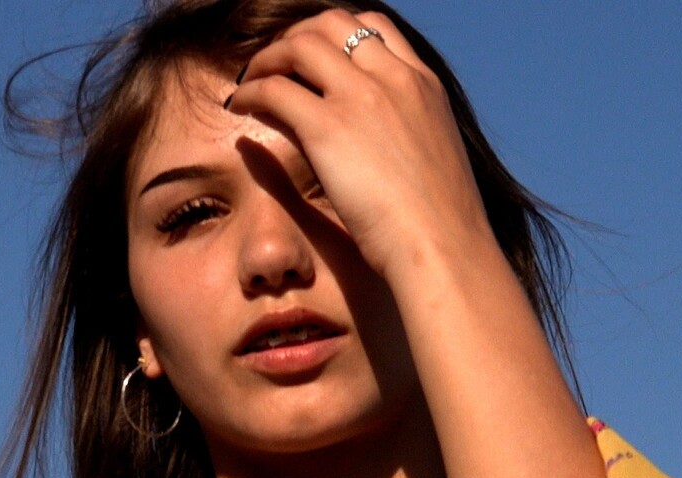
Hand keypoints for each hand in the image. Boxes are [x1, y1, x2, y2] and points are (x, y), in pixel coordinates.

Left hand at [226, 9, 496, 283]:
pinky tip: (238, 107)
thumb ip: (402, 135)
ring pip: (298, 47)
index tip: (312, 58)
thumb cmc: (440, 226)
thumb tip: (362, 142)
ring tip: (250, 82)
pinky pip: (274, 89)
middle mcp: (393, 79)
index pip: (375, 28)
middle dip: (295, 37)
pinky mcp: (329, 127)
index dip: (335, 35)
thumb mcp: (429, 159)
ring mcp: (361, 98)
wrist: (443, 247)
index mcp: (422, 85)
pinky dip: (250, 92)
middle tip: (274, 64)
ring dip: (266, 60)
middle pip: (331, 24)